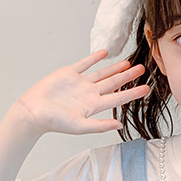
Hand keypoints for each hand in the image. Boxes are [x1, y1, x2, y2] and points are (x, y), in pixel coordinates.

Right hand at [15, 49, 149, 135]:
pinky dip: (95, 58)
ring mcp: (80, 83)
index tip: (146, 88)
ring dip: (115, 68)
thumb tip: (120, 125)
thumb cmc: (54, 122)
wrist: (34, 111)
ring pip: (102, 73)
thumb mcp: (81, 126)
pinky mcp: (69, 73)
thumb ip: (101, 125)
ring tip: (128, 62)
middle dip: (128, 77)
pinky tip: (104, 53)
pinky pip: (85, 64)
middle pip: (113, 83)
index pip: (118, 97)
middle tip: (142, 70)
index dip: (133, 93)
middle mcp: (89, 93)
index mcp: (93, 106)